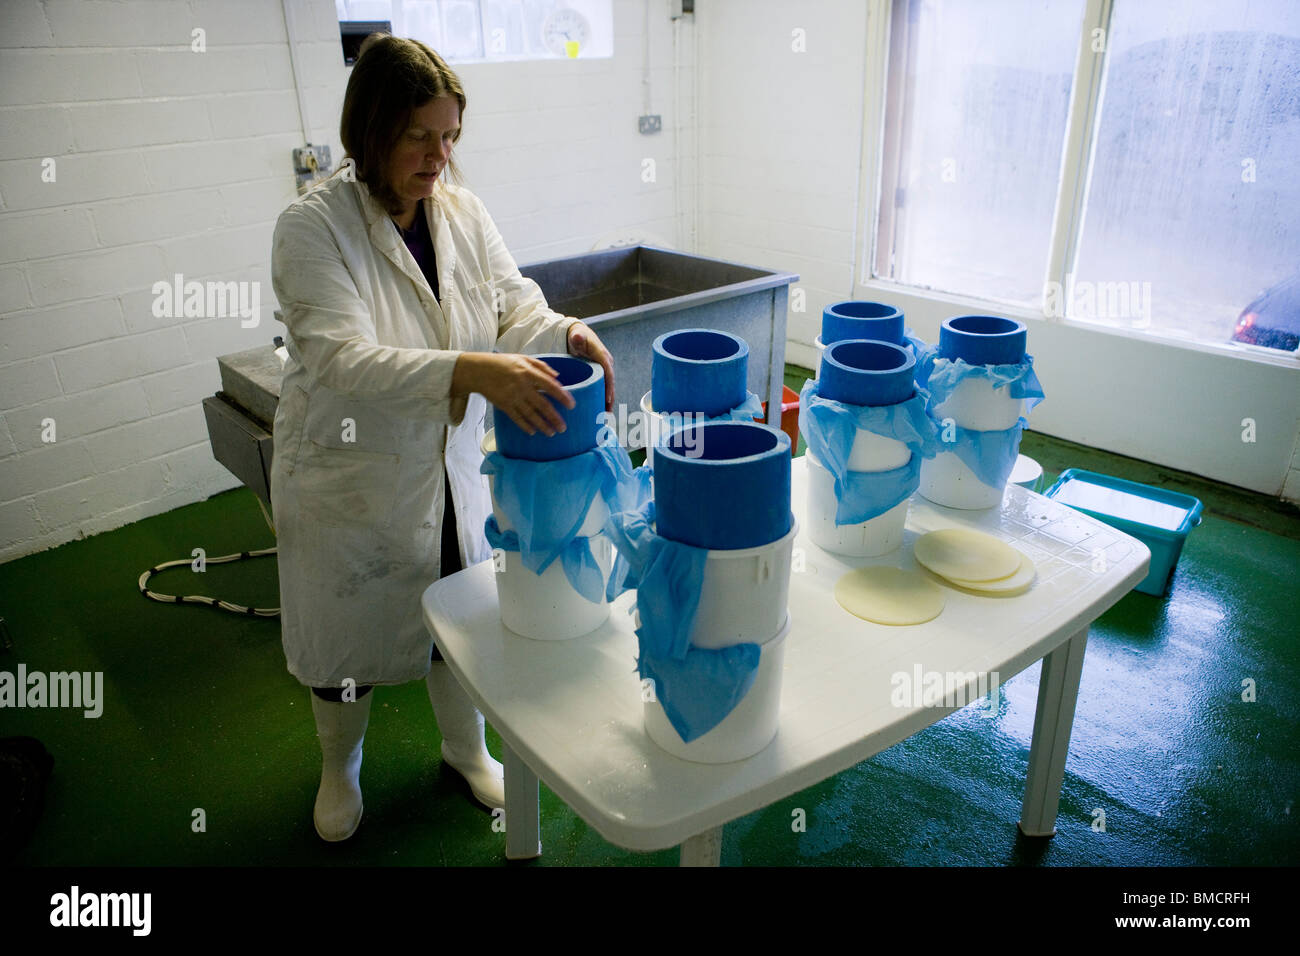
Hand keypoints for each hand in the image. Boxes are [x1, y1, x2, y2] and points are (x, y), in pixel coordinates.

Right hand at [452, 352, 574, 435]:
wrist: (478, 370)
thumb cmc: (503, 363)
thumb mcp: (523, 358)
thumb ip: (542, 366)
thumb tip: (557, 377)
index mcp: (528, 372)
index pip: (550, 386)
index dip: (562, 396)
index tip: (572, 406)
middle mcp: (522, 386)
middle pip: (542, 404)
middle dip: (554, 417)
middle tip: (563, 427)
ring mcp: (512, 397)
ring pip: (531, 414)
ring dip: (542, 425)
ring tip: (551, 433)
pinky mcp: (503, 405)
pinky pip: (516, 418)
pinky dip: (525, 426)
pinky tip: (533, 432)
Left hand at [566, 321, 614, 411]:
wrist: (576, 334)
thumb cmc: (576, 335)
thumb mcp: (577, 335)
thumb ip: (578, 336)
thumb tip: (578, 337)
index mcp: (602, 355)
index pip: (608, 372)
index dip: (608, 386)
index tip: (607, 399)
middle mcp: (606, 363)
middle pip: (610, 383)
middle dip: (610, 398)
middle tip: (607, 412)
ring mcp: (604, 369)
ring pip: (608, 386)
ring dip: (608, 400)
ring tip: (605, 415)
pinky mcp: (600, 373)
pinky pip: (603, 386)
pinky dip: (604, 397)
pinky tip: (601, 409)